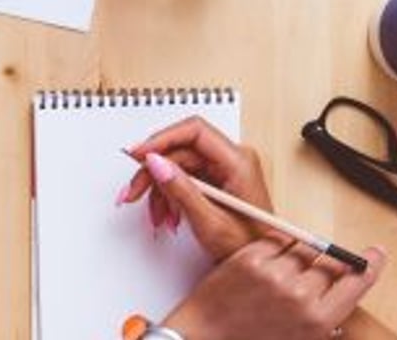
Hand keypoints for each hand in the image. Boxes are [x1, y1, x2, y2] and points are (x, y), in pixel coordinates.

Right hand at [120, 117, 271, 259]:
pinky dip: (169, 196)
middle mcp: (232, 159)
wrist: (262, 264)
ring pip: (176, 165)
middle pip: (179, 150)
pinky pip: (182, 178)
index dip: (161, 139)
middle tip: (135, 191)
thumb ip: (181, 190)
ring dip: (160, 190)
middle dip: (153, 173)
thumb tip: (156, 162)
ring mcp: (223, 169)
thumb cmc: (249, 247)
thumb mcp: (210, 222)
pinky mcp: (215, 179)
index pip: (194, 131)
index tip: (139, 154)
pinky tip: (168, 215)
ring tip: (158, 215)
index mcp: (238, 162)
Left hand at [164, 235, 386, 339]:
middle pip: (329, 263)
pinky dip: (275, 246)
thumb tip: (341, 297)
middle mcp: (300, 296)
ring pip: (303, 248)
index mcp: (318, 321)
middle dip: (324, 264)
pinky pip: (276, 240)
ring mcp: (274, 275)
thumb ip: (323, 322)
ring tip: (282, 270)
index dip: (368, 266)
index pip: (356, 283)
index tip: (375, 253)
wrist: (206, 337)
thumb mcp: (298, 339)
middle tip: (313, 269)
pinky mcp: (249, 258)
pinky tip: (267, 260)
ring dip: (298, 254)